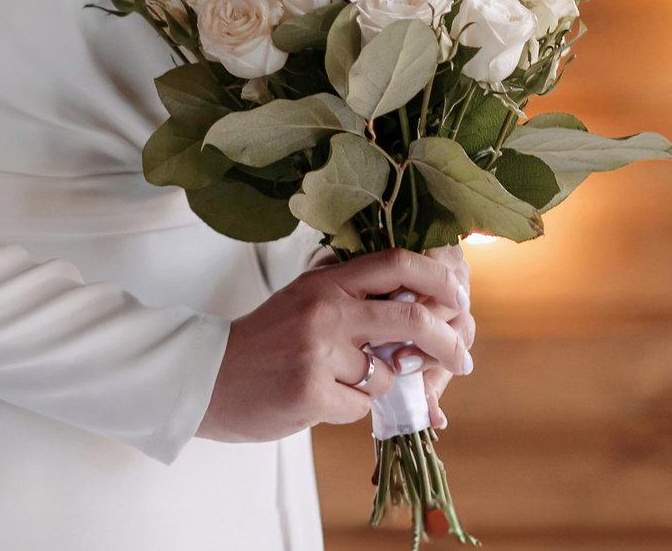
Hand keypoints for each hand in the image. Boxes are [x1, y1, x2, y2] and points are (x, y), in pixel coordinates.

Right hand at [194, 248, 472, 443]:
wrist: (208, 377)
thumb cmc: (264, 342)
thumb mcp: (307, 302)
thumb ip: (356, 300)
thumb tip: (425, 311)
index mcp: (326, 281)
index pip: (396, 263)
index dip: (438, 279)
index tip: (458, 298)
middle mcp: (325, 309)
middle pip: (412, 319)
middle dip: (448, 343)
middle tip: (462, 359)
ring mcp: (318, 351)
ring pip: (389, 373)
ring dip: (380, 386)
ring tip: (340, 382)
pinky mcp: (311, 391)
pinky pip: (362, 406)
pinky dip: (351, 407)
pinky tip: (320, 398)